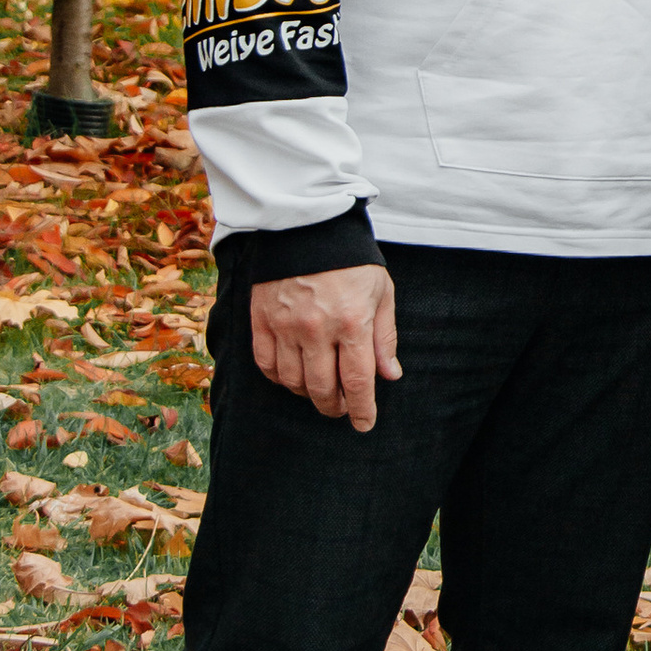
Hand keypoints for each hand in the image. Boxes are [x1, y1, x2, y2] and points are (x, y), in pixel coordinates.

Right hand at [251, 262, 400, 428]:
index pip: (357, 381)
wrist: (306, 225)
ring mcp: (284, 325)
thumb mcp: (381, 292)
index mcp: (352, 322)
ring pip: (293, 381)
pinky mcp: (260, 319)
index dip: (362, 410)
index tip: (364, 424)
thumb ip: (384, 336)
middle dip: (334, 407)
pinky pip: (266, 364)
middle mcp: (316, 329)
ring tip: (320, 390)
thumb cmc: (351, 259)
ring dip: (308, 394)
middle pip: (322, 388)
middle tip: (342, 409)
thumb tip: (390, 375)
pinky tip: (292, 376)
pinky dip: (279, 378)